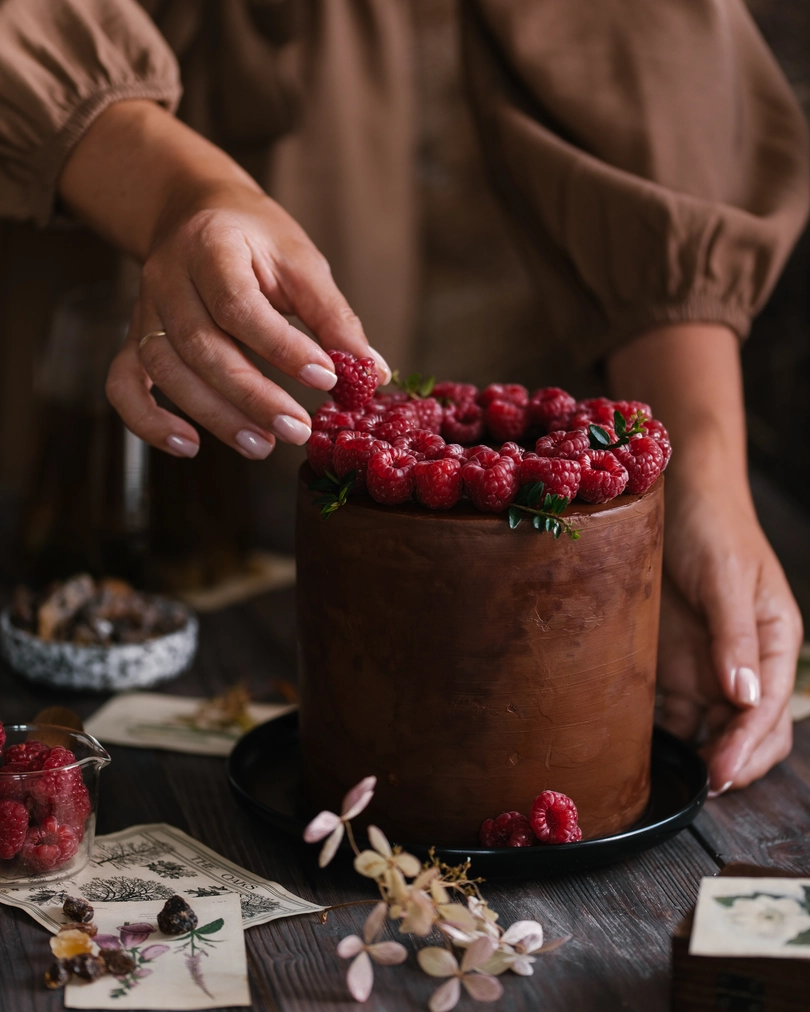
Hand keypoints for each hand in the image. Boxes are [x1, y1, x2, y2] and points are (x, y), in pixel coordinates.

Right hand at [108, 182, 388, 459]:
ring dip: (214, 416)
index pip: (238, 305)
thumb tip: (371, 373)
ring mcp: (144, 312)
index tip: (325, 378)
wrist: (195, 211)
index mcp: (210, 246)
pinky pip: (124, 387)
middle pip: (200, 347)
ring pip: (166, 372)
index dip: (281, 347)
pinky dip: (149, 422)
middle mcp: (167, 278)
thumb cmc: (256, 238)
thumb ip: (333, 317)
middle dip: (251, 396)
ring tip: (262, 445)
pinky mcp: (135, 340)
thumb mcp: (301, 262)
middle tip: (298, 429)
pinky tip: (190, 446)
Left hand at [607, 322, 802, 792]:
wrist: (676, 492)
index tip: (721, 772)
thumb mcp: (726, 577)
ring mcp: (710, 665)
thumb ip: (735, 636)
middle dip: (733, 762)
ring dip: (702, 755)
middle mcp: (746, 661)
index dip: (747, 746)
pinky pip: (679, 712)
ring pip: (715, 729)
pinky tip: (650, 752)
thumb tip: (745, 697)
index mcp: (775, 641)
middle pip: (751, 731)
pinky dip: (672, 736)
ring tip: (674, 780)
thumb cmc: (711, 527)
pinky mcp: (677, 664)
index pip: (768, 708)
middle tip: (702, 786)